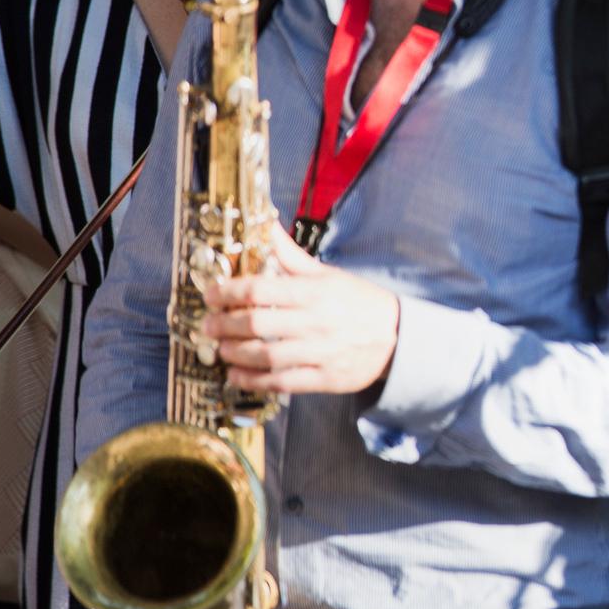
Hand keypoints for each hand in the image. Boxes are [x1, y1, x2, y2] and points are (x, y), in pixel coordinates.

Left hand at [198, 224, 401, 395]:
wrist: (399, 337)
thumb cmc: (358, 303)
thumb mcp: (327, 275)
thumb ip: (290, 256)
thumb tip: (264, 227)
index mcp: (317, 292)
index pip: (261, 290)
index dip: (228, 292)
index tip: (211, 295)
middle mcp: (318, 321)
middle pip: (258, 324)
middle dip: (225, 325)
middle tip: (208, 325)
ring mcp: (323, 352)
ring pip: (267, 355)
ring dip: (236, 353)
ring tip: (222, 349)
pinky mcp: (326, 378)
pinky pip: (282, 382)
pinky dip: (254, 380)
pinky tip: (237, 375)